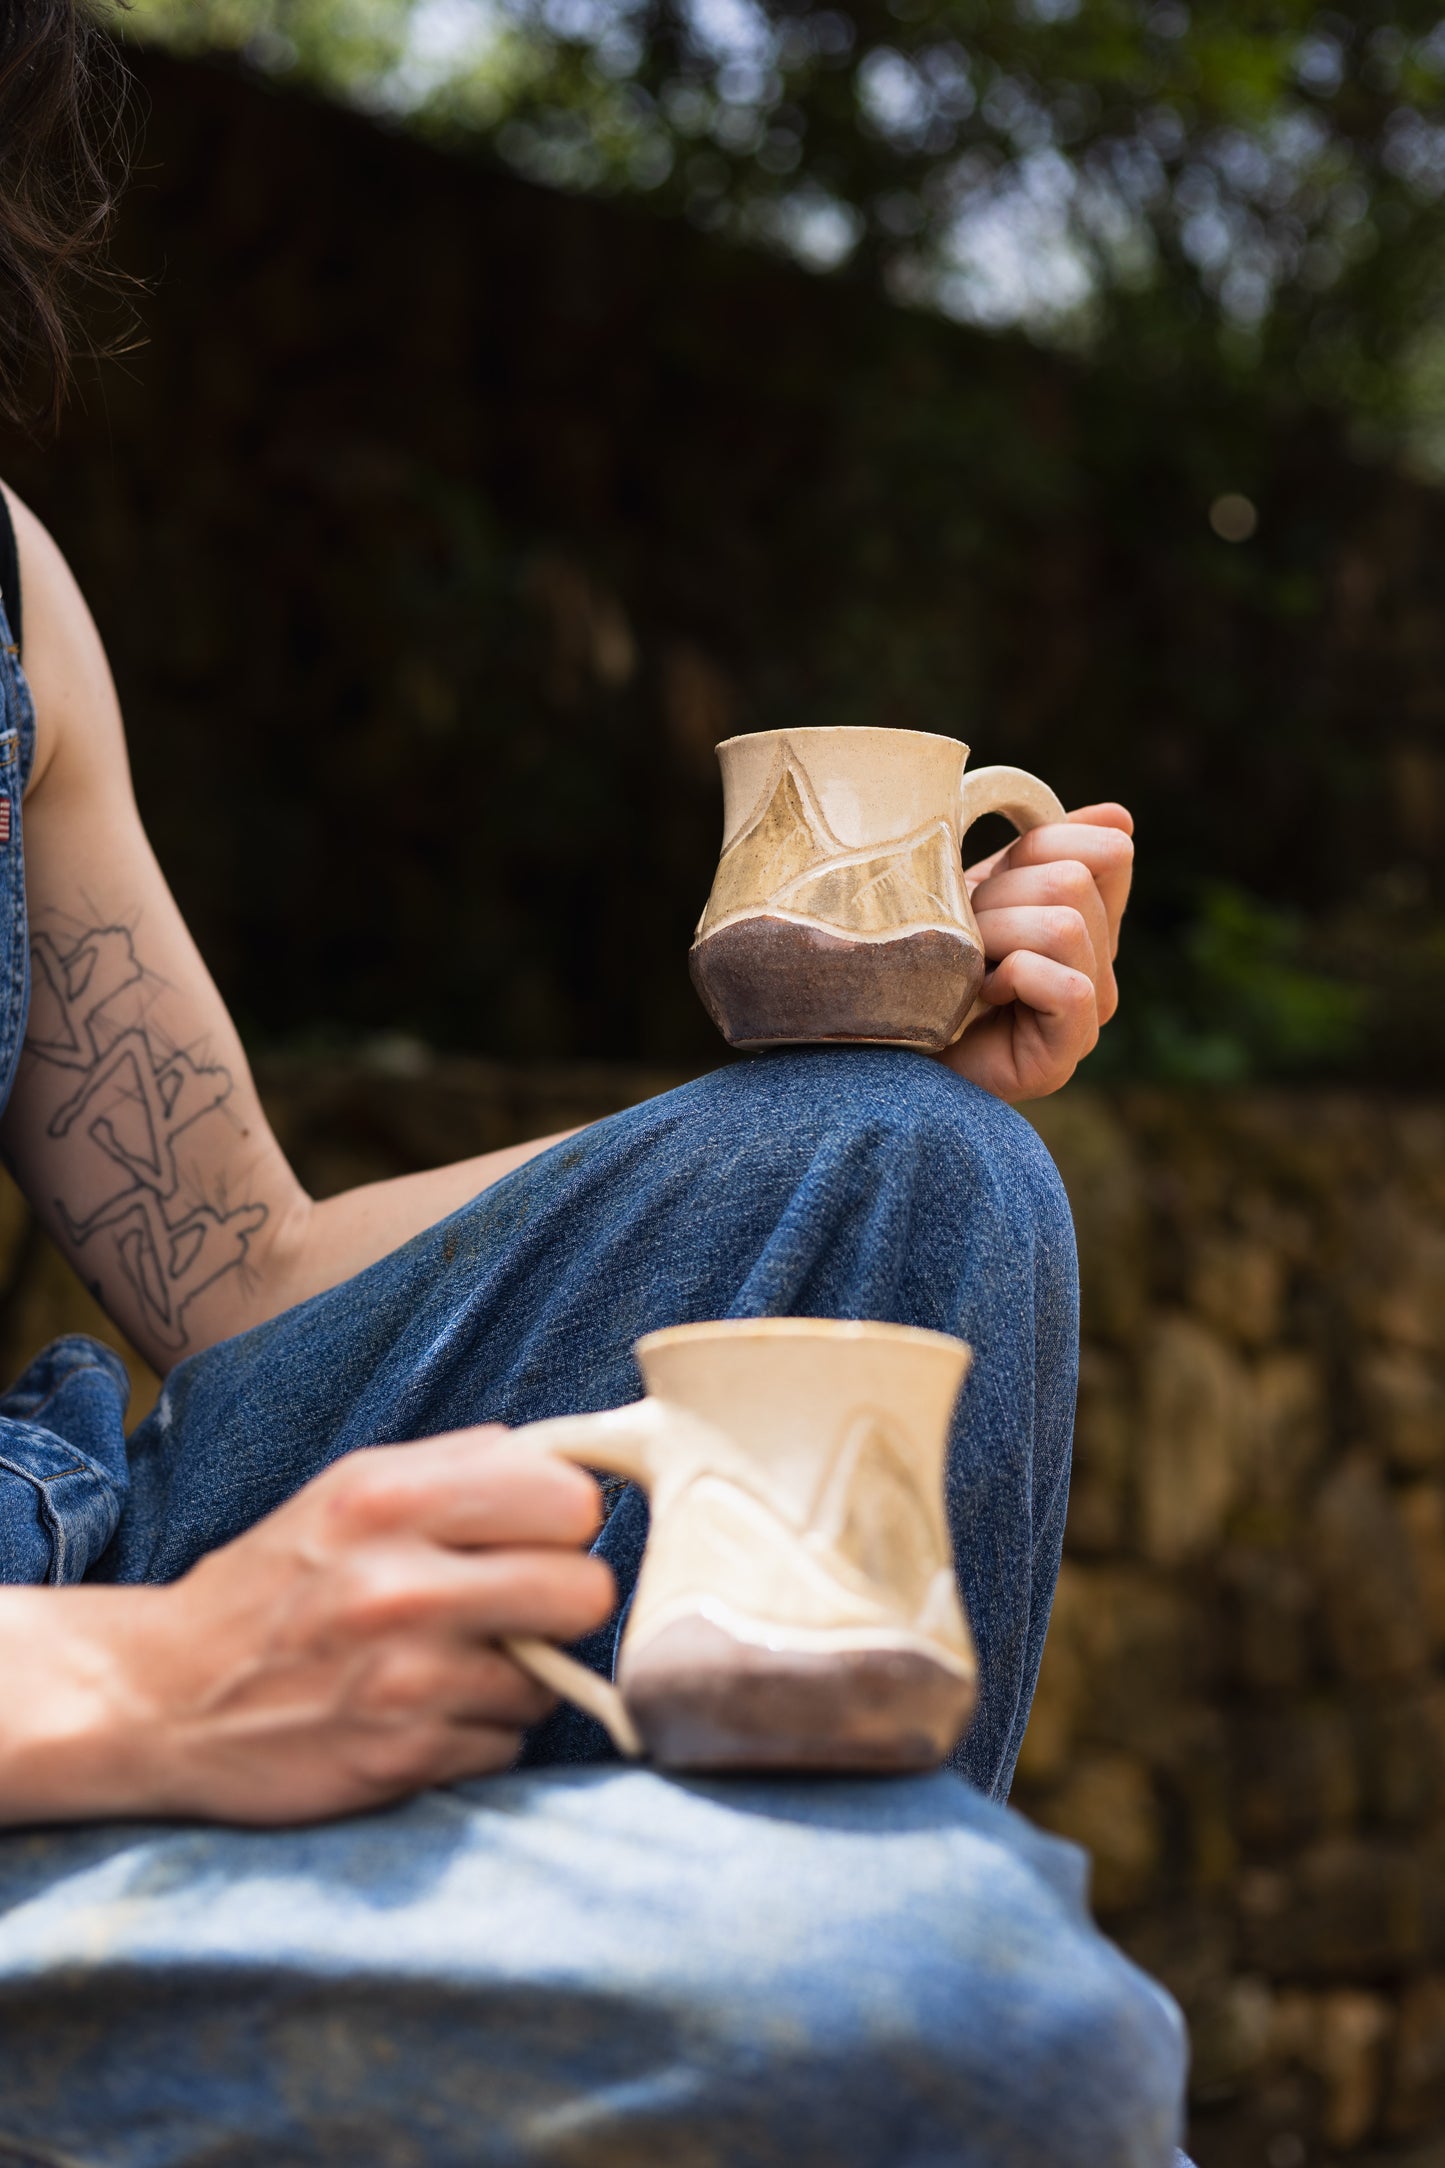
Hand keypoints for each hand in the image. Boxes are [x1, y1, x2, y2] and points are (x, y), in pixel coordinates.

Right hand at [74, 1430, 612, 1824]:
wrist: (163, 1696)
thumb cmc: (279, 1580)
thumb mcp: (352, 1487)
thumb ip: (464, 1464)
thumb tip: (574, 1457)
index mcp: (391, 1498)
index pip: (569, 1500)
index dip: (564, 1521)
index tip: (538, 1536)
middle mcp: (399, 1586)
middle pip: (586, 1592)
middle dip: (562, 1601)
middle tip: (516, 1606)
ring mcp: (403, 1681)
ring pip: (551, 1681)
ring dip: (517, 1679)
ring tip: (450, 1663)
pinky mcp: (401, 1761)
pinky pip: (506, 1746)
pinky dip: (477, 1735)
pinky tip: (422, 1715)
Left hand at [944, 803, 1134, 1103]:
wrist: (890, 1040)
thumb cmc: (931, 961)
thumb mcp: (982, 890)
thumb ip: (1039, 853)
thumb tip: (1119, 816)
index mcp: (1091, 916)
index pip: (1109, 850)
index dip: (1039, 847)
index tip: (991, 883)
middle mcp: (1102, 964)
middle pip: (1072, 883)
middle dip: (1000, 896)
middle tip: (966, 934)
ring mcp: (1090, 1013)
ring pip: (1067, 929)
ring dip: (997, 935)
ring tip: (970, 964)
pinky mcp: (1065, 1053)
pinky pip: (1068, 986)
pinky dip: (1014, 979)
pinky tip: (984, 994)